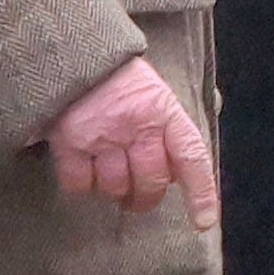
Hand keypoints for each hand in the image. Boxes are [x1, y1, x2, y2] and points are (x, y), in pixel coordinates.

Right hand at [38, 54, 221, 225]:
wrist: (74, 53)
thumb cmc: (119, 79)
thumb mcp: (156, 93)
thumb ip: (170, 128)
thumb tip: (183, 171)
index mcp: (164, 111)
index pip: (191, 156)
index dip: (202, 192)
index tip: (204, 221)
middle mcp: (137, 126)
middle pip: (151, 183)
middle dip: (146, 197)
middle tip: (139, 195)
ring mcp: (102, 135)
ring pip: (115, 188)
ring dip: (113, 189)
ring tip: (110, 173)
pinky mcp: (69, 142)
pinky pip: (80, 185)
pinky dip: (82, 185)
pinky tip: (84, 169)